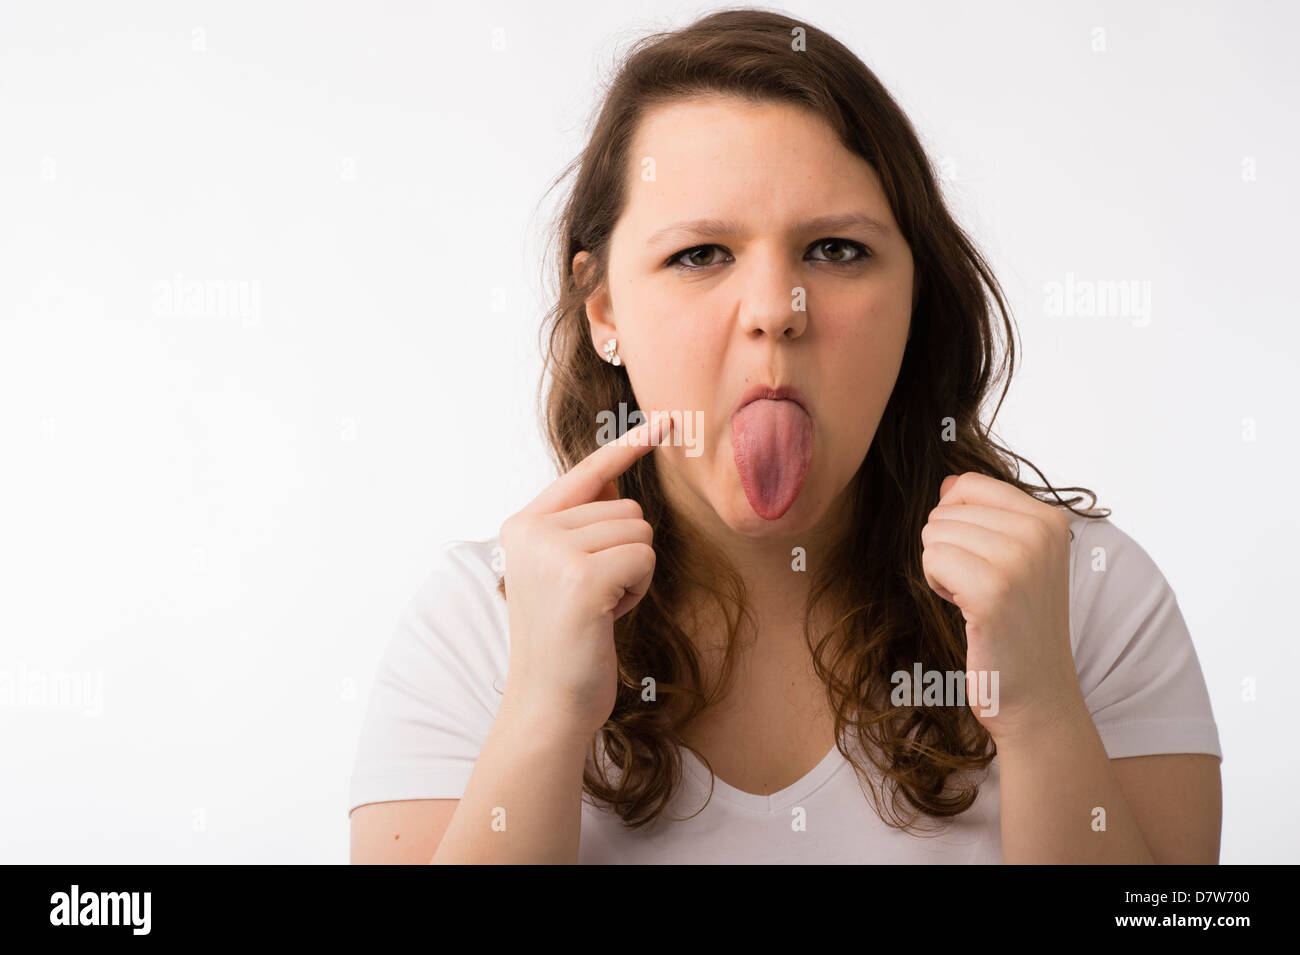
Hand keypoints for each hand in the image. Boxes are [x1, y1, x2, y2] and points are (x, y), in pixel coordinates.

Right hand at [497, 411, 674, 739]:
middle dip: (626, 553)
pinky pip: (643, 557)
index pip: (587, 472)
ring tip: (598, 608)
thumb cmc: (565, 640)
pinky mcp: (581, 578)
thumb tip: (616, 476)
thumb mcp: (564, 571)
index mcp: (523, 524)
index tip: (668, 419)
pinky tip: (607, 616)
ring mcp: (554, 552)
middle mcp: (532, 530)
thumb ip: (583, 523)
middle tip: (595, 597)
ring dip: (633, 573)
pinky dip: (637, 589)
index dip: (629, 445)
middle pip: (626, 507)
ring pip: (638, 532)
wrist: (547, 703)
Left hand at [920, 471, 1085, 744]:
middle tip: (982, 589)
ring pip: (934, 534)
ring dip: (942, 570)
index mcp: (1049, 518)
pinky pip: (931, 559)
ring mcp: (1019, 559)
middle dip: (948, 550)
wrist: (1038, 696)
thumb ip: (985, 515)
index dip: (956, 523)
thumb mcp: (1015, 560)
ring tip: (977, 601)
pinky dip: (937, 585)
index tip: (983, 562)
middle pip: (945, 510)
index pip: (967, 484)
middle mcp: (1040, 532)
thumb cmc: (1017, 628)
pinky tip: (967, 611)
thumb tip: (947, 484)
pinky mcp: (993, 590)